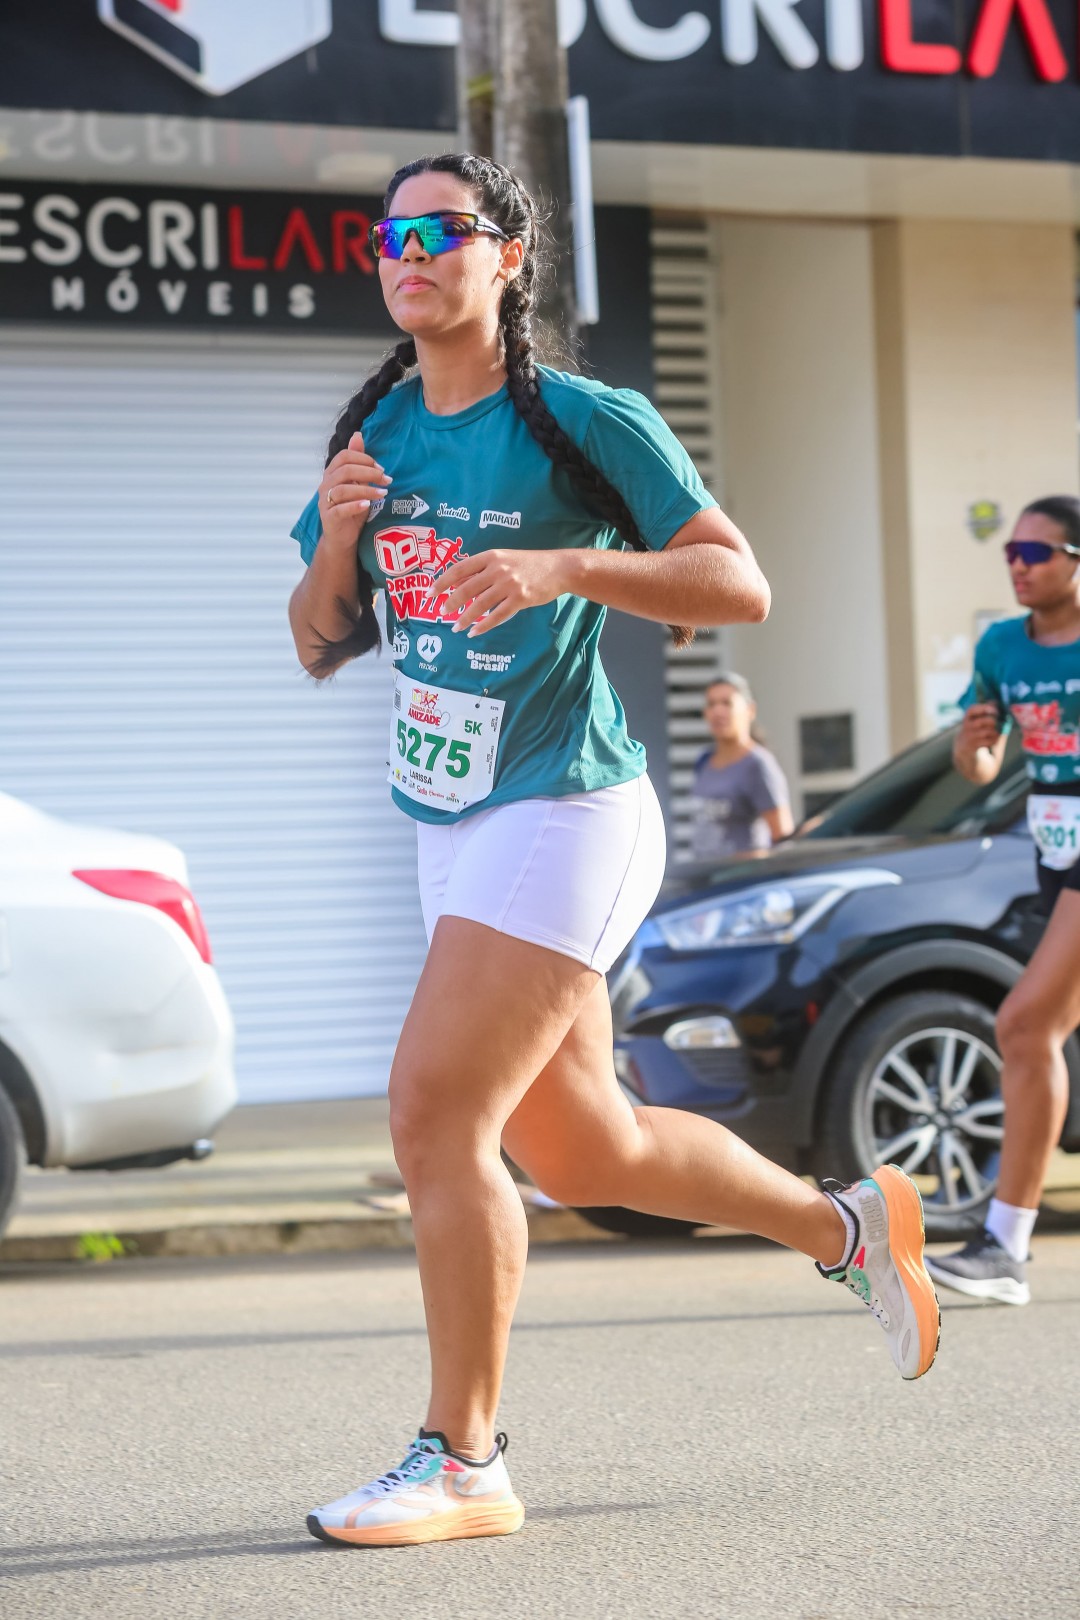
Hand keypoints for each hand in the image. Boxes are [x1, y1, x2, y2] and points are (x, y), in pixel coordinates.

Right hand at [318, 432, 391, 548]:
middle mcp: (326, 485)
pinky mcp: (329, 517)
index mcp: (332, 473)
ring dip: (366, 489)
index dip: (364, 459)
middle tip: (386, 480)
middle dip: (368, 472)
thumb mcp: (358, 483)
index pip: (344, 456)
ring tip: (383, 494)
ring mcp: (325, 501)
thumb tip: (358, 434)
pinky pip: (340, 509)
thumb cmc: (351, 509)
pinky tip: (368, 504)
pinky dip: (355, 505)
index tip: (381, 469)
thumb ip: (358, 462)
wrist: (342, 538)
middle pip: (345, 470)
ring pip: (343, 489)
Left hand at [438, 549, 571, 635]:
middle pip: (466, 589)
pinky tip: (475, 632)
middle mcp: (497, 569)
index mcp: (491, 557)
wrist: (558, 568)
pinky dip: (484, 626)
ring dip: (465, 618)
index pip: (459, 569)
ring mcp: (509, 585)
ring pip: (480, 605)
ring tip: (456, 627)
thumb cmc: (528, 564)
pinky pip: (497, 616)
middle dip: (451, 603)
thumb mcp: (504, 559)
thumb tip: (458, 583)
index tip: (430, 593)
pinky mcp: (520, 599)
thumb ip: (483, 570)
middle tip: (441, 613)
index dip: (442, 582)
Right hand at [959, 701, 1003, 753]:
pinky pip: (988, 741)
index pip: (972, 710)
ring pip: (987, 732)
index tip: (994, 710)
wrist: (964, 748)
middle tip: (999, 722)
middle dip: (993, 721)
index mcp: (968, 717)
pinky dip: (994, 740)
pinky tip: (994, 739)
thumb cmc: (975, 730)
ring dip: (996, 732)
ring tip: (998, 732)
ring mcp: (970, 737)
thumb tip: (996, 702)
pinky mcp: (973, 746)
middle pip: (983, 721)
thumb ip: (986, 710)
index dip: (984, 708)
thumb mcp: (977, 719)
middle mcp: (967, 726)